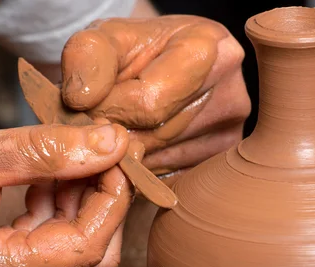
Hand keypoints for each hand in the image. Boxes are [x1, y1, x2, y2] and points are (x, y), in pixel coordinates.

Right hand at [0, 124, 132, 266]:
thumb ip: (46, 152)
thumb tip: (111, 143)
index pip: (86, 247)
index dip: (112, 198)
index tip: (117, 155)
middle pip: (90, 258)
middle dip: (104, 202)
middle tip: (101, 155)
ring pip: (74, 257)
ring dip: (82, 206)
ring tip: (70, 162)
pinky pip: (50, 254)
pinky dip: (59, 215)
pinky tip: (46, 182)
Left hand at [61, 15, 249, 179]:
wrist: (162, 65)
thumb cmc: (134, 50)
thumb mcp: (103, 38)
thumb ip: (87, 58)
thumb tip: (82, 99)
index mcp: (209, 50)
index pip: (148, 104)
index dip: (108, 108)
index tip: (90, 102)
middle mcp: (231, 96)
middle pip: (154, 136)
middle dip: (114, 132)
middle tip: (99, 117)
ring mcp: (228, 136)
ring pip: (157, 163)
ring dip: (123, 154)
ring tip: (116, 128)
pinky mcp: (217, 164)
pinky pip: (164, 180)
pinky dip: (140, 170)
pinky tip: (134, 145)